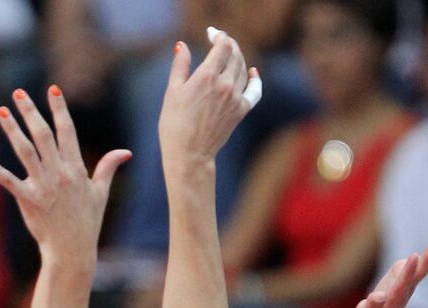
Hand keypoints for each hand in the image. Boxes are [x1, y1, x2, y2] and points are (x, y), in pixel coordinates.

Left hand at [0, 87, 129, 256]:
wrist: (72, 250)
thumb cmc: (87, 222)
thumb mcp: (100, 193)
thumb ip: (109, 168)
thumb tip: (125, 152)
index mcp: (76, 169)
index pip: (67, 131)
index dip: (60, 108)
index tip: (53, 89)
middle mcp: (59, 173)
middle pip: (43, 135)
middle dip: (30, 112)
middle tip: (18, 93)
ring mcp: (43, 186)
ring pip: (25, 151)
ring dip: (12, 130)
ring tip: (1, 111)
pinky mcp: (29, 200)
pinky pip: (9, 182)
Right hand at [159, 29, 258, 171]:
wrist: (190, 154)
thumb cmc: (174, 124)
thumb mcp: (172, 91)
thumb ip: (180, 65)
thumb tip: (182, 45)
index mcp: (207, 75)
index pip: (222, 45)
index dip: (219, 35)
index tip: (212, 33)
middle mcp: (225, 84)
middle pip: (235, 54)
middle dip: (228, 45)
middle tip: (219, 42)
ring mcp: (236, 98)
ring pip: (243, 69)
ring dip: (237, 58)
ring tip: (229, 55)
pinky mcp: (241, 110)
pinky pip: (254, 90)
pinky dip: (254, 79)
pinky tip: (252, 72)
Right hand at [352, 233, 427, 307]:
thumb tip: (378, 296)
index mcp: (393, 299)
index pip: (401, 284)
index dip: (407, 272)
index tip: (413, 256)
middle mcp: (405, 289)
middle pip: (418, 273)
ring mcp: (410, 283)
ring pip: (424, 266)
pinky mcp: (410, 277)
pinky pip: (425, 263)